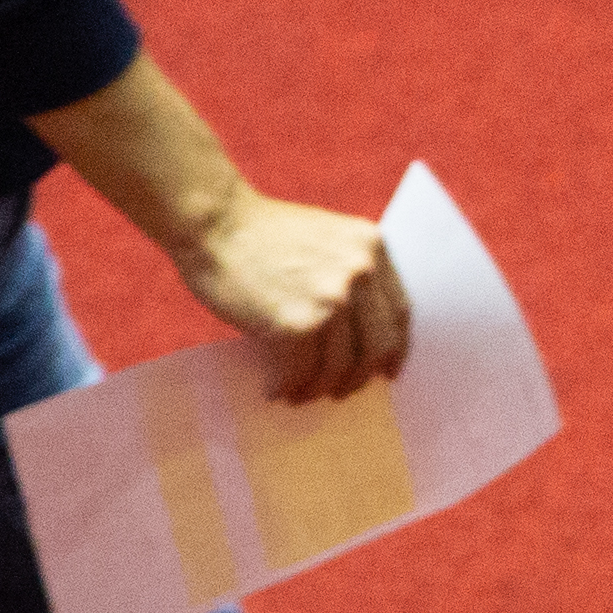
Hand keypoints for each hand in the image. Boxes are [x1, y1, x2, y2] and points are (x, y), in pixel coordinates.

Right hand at [178, 188, 409, 402]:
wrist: (213, 219)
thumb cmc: (259, 231)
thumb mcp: (326, 237)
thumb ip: (349, 273)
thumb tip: (359, 333)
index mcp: (372, 247)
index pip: (399, 311)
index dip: (396, 347)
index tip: (387, 369)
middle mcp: (360, 273)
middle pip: (378, 344)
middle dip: (361, 376)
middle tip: (343, 390)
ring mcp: (331, 300)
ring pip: (338, 365)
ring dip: (320, 387)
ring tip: (301, 393)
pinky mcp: (296, 324)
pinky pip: (300, 371)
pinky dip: (288, 386)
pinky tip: (275, 390)